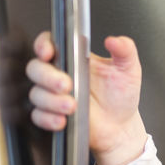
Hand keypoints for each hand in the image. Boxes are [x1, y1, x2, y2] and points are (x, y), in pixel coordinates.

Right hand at [25, 31, 147, 164]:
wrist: (121, 125)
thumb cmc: (121, 95)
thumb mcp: (128, 68)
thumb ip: (125, 49)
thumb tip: (115, 40)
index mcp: (75, 58)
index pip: (50, 43)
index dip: (43, 45)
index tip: (48, 52)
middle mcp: (60, 74)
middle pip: (36, 68)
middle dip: (48, 77)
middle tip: (67, 85)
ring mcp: (53, 95)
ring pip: (36, 93)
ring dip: (52, 100)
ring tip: (73, 106)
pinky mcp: (51, 114)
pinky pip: (38, 116)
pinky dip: (48, 118)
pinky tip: (63, 120)